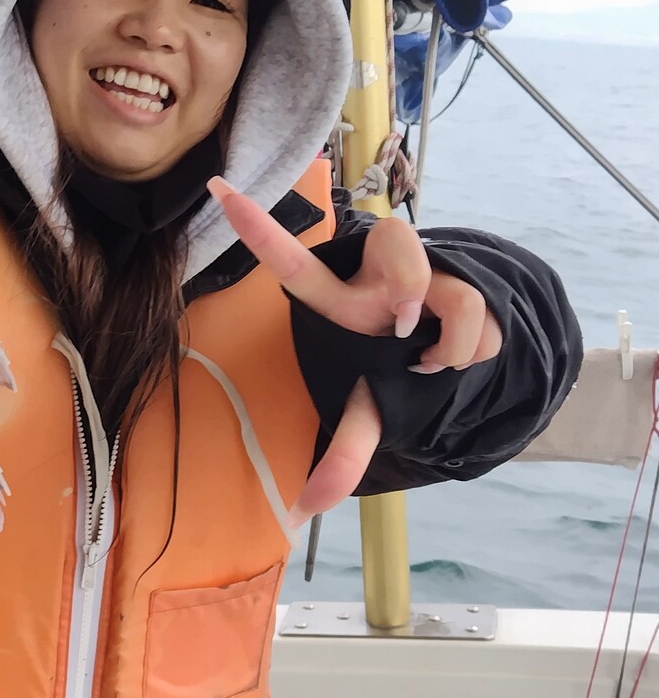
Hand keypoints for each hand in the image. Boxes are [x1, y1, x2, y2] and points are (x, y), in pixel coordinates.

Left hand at [207, 176, 501, 526]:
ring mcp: (425, 268)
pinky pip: (481, 313)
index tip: (215, 187)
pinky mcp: (467, 277)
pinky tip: (453, 351)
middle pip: (398, 245)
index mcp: (335, 297)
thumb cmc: (390, 374)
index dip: (256, 227)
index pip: (294, 259)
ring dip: (449, 342)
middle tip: (405, 326)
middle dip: (412, 284)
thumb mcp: (367, 407)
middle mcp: (376, 270)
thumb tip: (305, 510)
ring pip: (452, 291)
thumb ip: (342, 453)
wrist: (451, 359)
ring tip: (428, 359)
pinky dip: (472, 348)